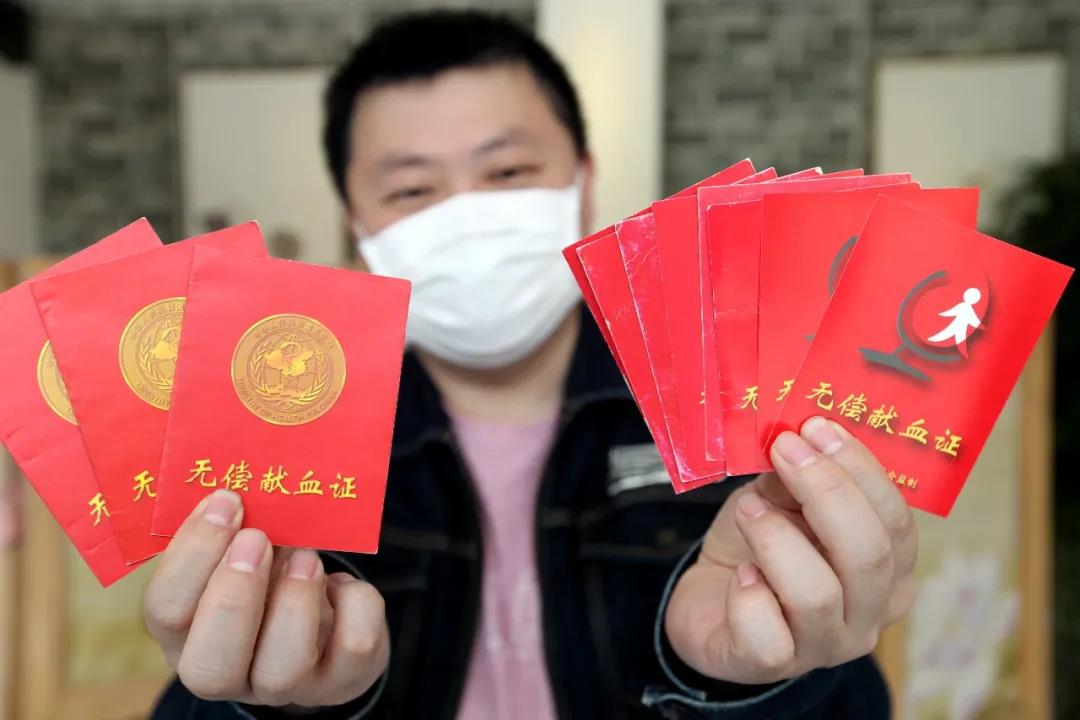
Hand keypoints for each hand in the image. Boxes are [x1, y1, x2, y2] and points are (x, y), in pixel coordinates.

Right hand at [144, 490, 388, 707]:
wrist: (324, 627)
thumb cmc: (268, 578)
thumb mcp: (238, 555)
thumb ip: (230, 531)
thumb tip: (236, 489)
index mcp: (186, 635)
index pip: (165, 612)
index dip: (192, 556)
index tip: (224, 501)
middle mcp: (230, 673)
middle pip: (211, 667)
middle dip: (234, 597)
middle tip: (257, 537)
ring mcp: (287, 686)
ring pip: (283, 670)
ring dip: (294, 601)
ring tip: (305, 555)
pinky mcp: (342, 679)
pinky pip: (354, 647)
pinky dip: (354, 603)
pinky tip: (340, 584)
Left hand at [665, 416, 916, 684]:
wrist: (710, 602)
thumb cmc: (759, 547)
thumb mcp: (779, 500)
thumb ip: (794, 476)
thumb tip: (798, 438)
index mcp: (889, 568)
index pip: (896, 520)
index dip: (858, 469)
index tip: (816, 427)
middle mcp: (869, 612)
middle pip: (868, 555)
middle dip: (825, 491)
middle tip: (783, 450)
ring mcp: (825, 645)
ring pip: (818, 594)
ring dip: (776, 538)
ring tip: (748, 509)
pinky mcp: (771, 665)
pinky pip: (767, 634)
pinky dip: (749, 596)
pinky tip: (740, 575)